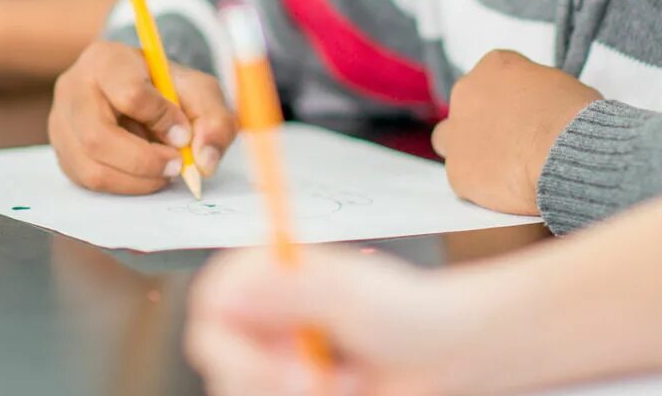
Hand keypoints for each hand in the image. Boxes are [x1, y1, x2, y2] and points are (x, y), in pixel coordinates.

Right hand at [48, 41, 237, 193]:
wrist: (142, 92)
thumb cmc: (168, 89)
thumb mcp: (199, 91)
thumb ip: (213, 120)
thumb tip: (204, 161)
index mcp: (105, 59)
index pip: (129, 93)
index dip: (162, 119)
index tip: (183, 133)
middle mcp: (72, 88)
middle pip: (98, 136)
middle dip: (144, 161)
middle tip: (176, 166)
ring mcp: (60, 122)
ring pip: (91, 167)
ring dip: (135, 180)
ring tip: (162, 172)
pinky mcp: (62, 152)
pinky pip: (87, 182)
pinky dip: (122, 185)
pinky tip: (142, 174)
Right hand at [187, 246, 495, 395]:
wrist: (449, 353)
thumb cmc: (410, 313)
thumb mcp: (353, 297)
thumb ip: (293, 290)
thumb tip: (232, 291)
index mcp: (269, 277)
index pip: (212, 305)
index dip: (229, 339)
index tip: (271, 354)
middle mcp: (265, 317)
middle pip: (221, 362)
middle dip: (268, 380)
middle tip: (314, 381)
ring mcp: (276, 359)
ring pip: (246, 393)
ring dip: (300, 395)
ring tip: (346, 382)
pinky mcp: (289, 389)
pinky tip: (347, 391)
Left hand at [431, 50, 599, 215]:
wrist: (566, 150)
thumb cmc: (575, 116)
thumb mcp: (562, 84)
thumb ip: (537, 92)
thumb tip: (541, 109)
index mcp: (495, 65)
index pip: (494, 77)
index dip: (511, 100)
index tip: (526, 116)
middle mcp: (466, 92)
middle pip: (466, 106)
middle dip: (482, 122)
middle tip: (512, 142)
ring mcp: (457, 132)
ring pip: (449, 140)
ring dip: (470, 150)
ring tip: (502, 168)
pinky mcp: (457, 171)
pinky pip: (463, 179)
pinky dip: (481, 186)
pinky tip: (507, 189)